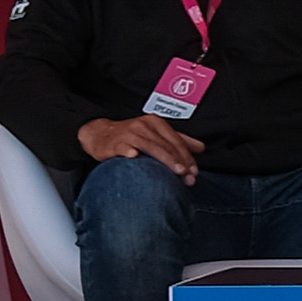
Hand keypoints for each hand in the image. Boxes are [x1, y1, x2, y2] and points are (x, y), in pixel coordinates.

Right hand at [78, 117, 202, 179]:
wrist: (100, 134)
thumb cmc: (131, 136)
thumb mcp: (156, 134)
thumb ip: (178, 140)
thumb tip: (201, 147)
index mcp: (156, 123)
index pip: (176, 141)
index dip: (188, 157)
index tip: (195, 172)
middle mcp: (145, 126)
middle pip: (167, 145)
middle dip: (180, 162)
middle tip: (189, 177)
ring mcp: (129, 133)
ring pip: (151, 147)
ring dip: (165, 160)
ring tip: (177, 172)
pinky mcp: (115, 142)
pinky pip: (124, 147)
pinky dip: (129, 151)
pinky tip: (134, 156)